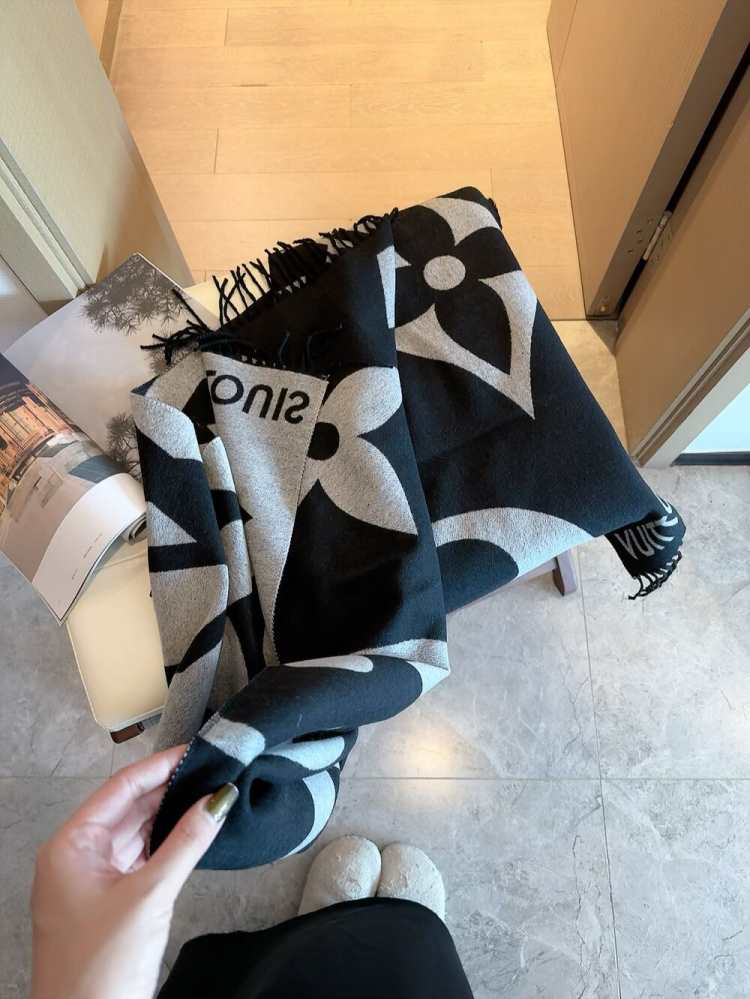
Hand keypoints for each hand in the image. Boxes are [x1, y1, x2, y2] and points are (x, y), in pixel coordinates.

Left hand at [30, 745, 237, 998]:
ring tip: (208, 792)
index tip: (196, 750)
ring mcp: (89, 880)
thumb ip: (187, 842)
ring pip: (135, 833)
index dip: (160, 766)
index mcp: (69, 846)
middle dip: (168, 789)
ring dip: (168, 815)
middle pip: (127, 807)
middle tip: (211, 769)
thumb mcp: (150, 895)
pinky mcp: (107, 901)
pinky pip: (138, 858)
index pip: (120, 788)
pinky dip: (164, 844)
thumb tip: (218, 799)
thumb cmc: (99, 969)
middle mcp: (74, 857)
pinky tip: (191, 831)